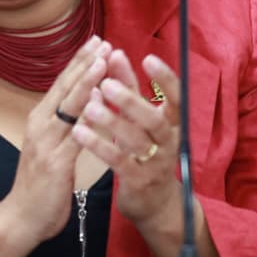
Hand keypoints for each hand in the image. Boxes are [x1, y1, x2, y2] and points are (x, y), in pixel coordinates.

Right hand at [2, 35, 110, 241]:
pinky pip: (75, 136)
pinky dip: (87, 117)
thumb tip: (81, 104)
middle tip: (102, 41)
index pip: (62, 84)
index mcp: (40, 120)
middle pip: (64, 87)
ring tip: (103, 61)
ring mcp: (46, 143)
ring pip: (69, 106)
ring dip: (87, 82)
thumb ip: (64, 126)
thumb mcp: (51, 148)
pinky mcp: (56, 163)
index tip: (95, 42)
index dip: (79, 62)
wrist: (22, 218)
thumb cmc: (40, 185)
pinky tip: (100, 103)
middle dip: (85, 63)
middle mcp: (40, 125)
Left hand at [72, 50, 180, 227]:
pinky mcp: (138, 180)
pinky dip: (99, 145)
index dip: (165, 79)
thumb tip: (114, 54)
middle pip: (155, 119)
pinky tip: (80, 131)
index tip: (147, 58)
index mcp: (174, 124)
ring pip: (136, 140)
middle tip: (106, 83)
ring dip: (112, 121)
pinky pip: (119, 161)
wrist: (154, 203)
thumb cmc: (145, 152)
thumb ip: (129, 90)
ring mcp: (156, 163)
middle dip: (131, 100)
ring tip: (89, 106)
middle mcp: (169, 141)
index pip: (177, 97)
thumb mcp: (140, 121)